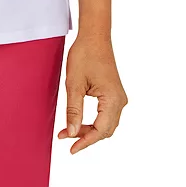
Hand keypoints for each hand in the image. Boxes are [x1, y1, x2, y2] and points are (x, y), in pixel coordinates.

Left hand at [57, 33, 127, 153]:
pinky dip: (93, 122)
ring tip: (68, 131)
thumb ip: (74, 111)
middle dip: (86, 137)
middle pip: (105, 130)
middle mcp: (120, 101)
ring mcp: (118, 98)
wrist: (94, 36)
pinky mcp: (114, 94)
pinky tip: (78, 122)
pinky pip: (105, 115)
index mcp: (113, 99)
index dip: (85, 142)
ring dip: (88, 130)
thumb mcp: (74, 84)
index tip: (71, 149)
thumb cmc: (84, 55)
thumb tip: (72, 133)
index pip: (101, 130)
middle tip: (65, 138)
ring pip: (106, 124)